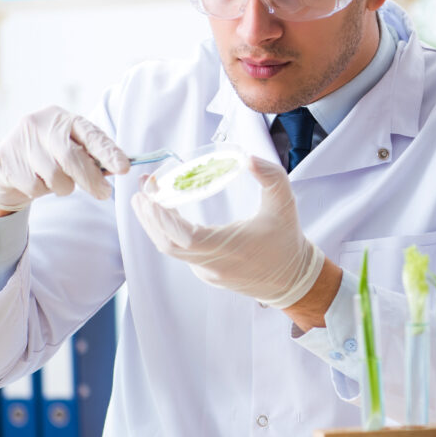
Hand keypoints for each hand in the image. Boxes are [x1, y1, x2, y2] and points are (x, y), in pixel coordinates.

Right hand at [0, 106, 129, 215]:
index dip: (108, 152)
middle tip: (103, 193)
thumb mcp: (70, 147)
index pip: (90, 134)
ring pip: (55, 176)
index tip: (124, 168)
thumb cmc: (49, 156)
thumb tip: (117, 169)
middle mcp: (41, 124)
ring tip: (58, 182)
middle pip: (72, 157)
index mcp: (64, 118)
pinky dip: (42, 192)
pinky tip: (36, 181)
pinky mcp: (6, 160)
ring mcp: (21, 141)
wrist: (5, 164)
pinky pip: (35, 187)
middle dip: (91, 179)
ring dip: (64, 187)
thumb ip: (91, 156)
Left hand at [131, 156, 324, 308]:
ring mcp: (207, 272)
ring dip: (155, 224)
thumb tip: (246, 157)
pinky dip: (168, 232)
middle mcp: (213, 264)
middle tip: (142, 189)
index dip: (164, 218)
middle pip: (168, 244)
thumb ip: (269, 175)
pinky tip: (166, 213)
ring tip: (146, 198)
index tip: (151, 196)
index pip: (184, 238)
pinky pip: (180, 253)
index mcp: (229, 247)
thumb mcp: (284, 202)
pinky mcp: (207, 274)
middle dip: (150, 216)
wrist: (293, 279)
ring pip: (171, 249)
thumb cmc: (287, 239)